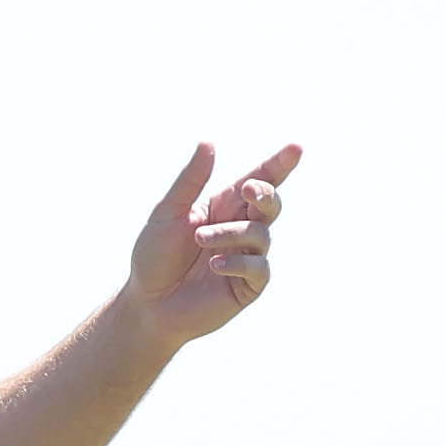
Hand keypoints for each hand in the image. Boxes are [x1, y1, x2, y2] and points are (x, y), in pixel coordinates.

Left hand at [127, 142, 293, 347]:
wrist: (148, 303)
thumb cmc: (154, 256)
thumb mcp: (168, 212)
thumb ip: (190, 180)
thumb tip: (208, 142)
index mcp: (224, 207)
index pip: (258, 180)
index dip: (280, 164)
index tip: (296, 148)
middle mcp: (240, 229)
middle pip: (271, 203)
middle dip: (265, 194)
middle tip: (249, 190)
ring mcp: (246, 257)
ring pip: (261, 235)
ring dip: (231, 233)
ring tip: (200, 240)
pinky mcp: (248, 286)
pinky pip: (259, 268)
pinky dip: (238, 263)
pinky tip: (214, 265)